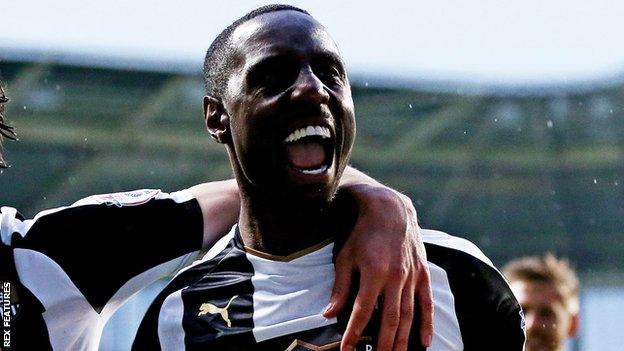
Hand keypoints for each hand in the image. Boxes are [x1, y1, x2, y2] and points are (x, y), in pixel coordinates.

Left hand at [324, 185, 433, 350]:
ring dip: (403, 340)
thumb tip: (329, 314)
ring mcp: (412, 276)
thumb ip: (340, 287)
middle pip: (390, 319)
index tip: (348, 349)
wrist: (390, 209)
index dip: (354, 333)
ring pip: (409, 316)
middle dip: (383, 344)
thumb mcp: (346, 257)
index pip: (362, 311)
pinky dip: (426, 324)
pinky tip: (424, 343)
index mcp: (373, 273)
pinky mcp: (423, 273)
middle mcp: (395, 277)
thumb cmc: (363, 233)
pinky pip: (426, 303)